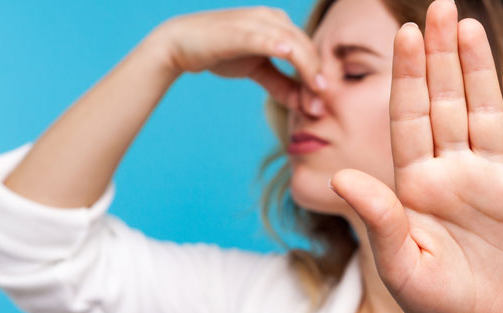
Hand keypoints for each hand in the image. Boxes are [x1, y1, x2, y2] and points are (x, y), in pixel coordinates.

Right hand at [154, 6, 325, 109]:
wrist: (180, 43)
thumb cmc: (220, 52)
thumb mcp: (257, 70)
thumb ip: (281, 84)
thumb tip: (305, 104)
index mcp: (279, 24)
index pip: (309, 49)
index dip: (319, 75)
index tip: (322, 102)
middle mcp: (272, 17)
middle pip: (306, 47)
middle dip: (317, 77)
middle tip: (321, 106)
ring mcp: (257, 21)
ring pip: (294, 43)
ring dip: (307, 69)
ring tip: (315, 93)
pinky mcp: (241, 30)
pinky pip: (267, 38)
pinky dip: (281, 47)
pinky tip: (289, 56)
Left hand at [328, 0, 502, 312]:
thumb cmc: (436, 304)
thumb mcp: (400, 267)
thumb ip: (379, 221)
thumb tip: (341, 180)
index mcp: (416, 185)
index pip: (410, 118)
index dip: (408, 76)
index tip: (403, 33)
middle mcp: (452, 172)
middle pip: (446, 102)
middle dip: (441, 56)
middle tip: (438, 7)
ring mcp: (490, 179)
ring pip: (482, 112)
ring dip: (476, 70)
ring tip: (467, 26)